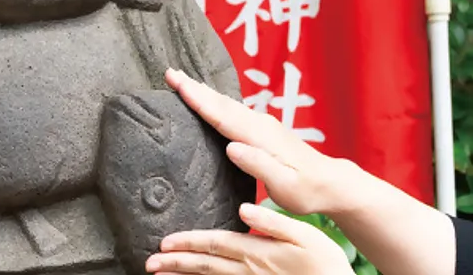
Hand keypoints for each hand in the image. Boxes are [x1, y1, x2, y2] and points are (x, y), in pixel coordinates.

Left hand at [147, 203, 352, 274]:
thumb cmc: (327, 264)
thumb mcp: (308, 236)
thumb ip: (274, 221)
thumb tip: (243, 208)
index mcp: (257, 251)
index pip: (214, 244)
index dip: (187, 242)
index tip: (164, 244)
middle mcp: (249, 271)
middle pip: (204, 265)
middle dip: (175, 263)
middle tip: (149, 263)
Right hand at [164, 69, 351, 216]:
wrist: (331, 184)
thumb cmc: (307, 190)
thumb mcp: (285, 186)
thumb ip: (259, 166)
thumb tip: (232, 147)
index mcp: (259, 137)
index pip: (222, 115)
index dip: (197, 98)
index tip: (176, 82)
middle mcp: (259, 125)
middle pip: (221, 103)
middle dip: (194, 88)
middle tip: (169, 73)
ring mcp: (262, 124)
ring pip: (227, 104)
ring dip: (203, 92)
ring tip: (182, 81)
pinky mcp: (263, 129)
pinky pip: (233, 110)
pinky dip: (216, 101)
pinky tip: (210, 100)